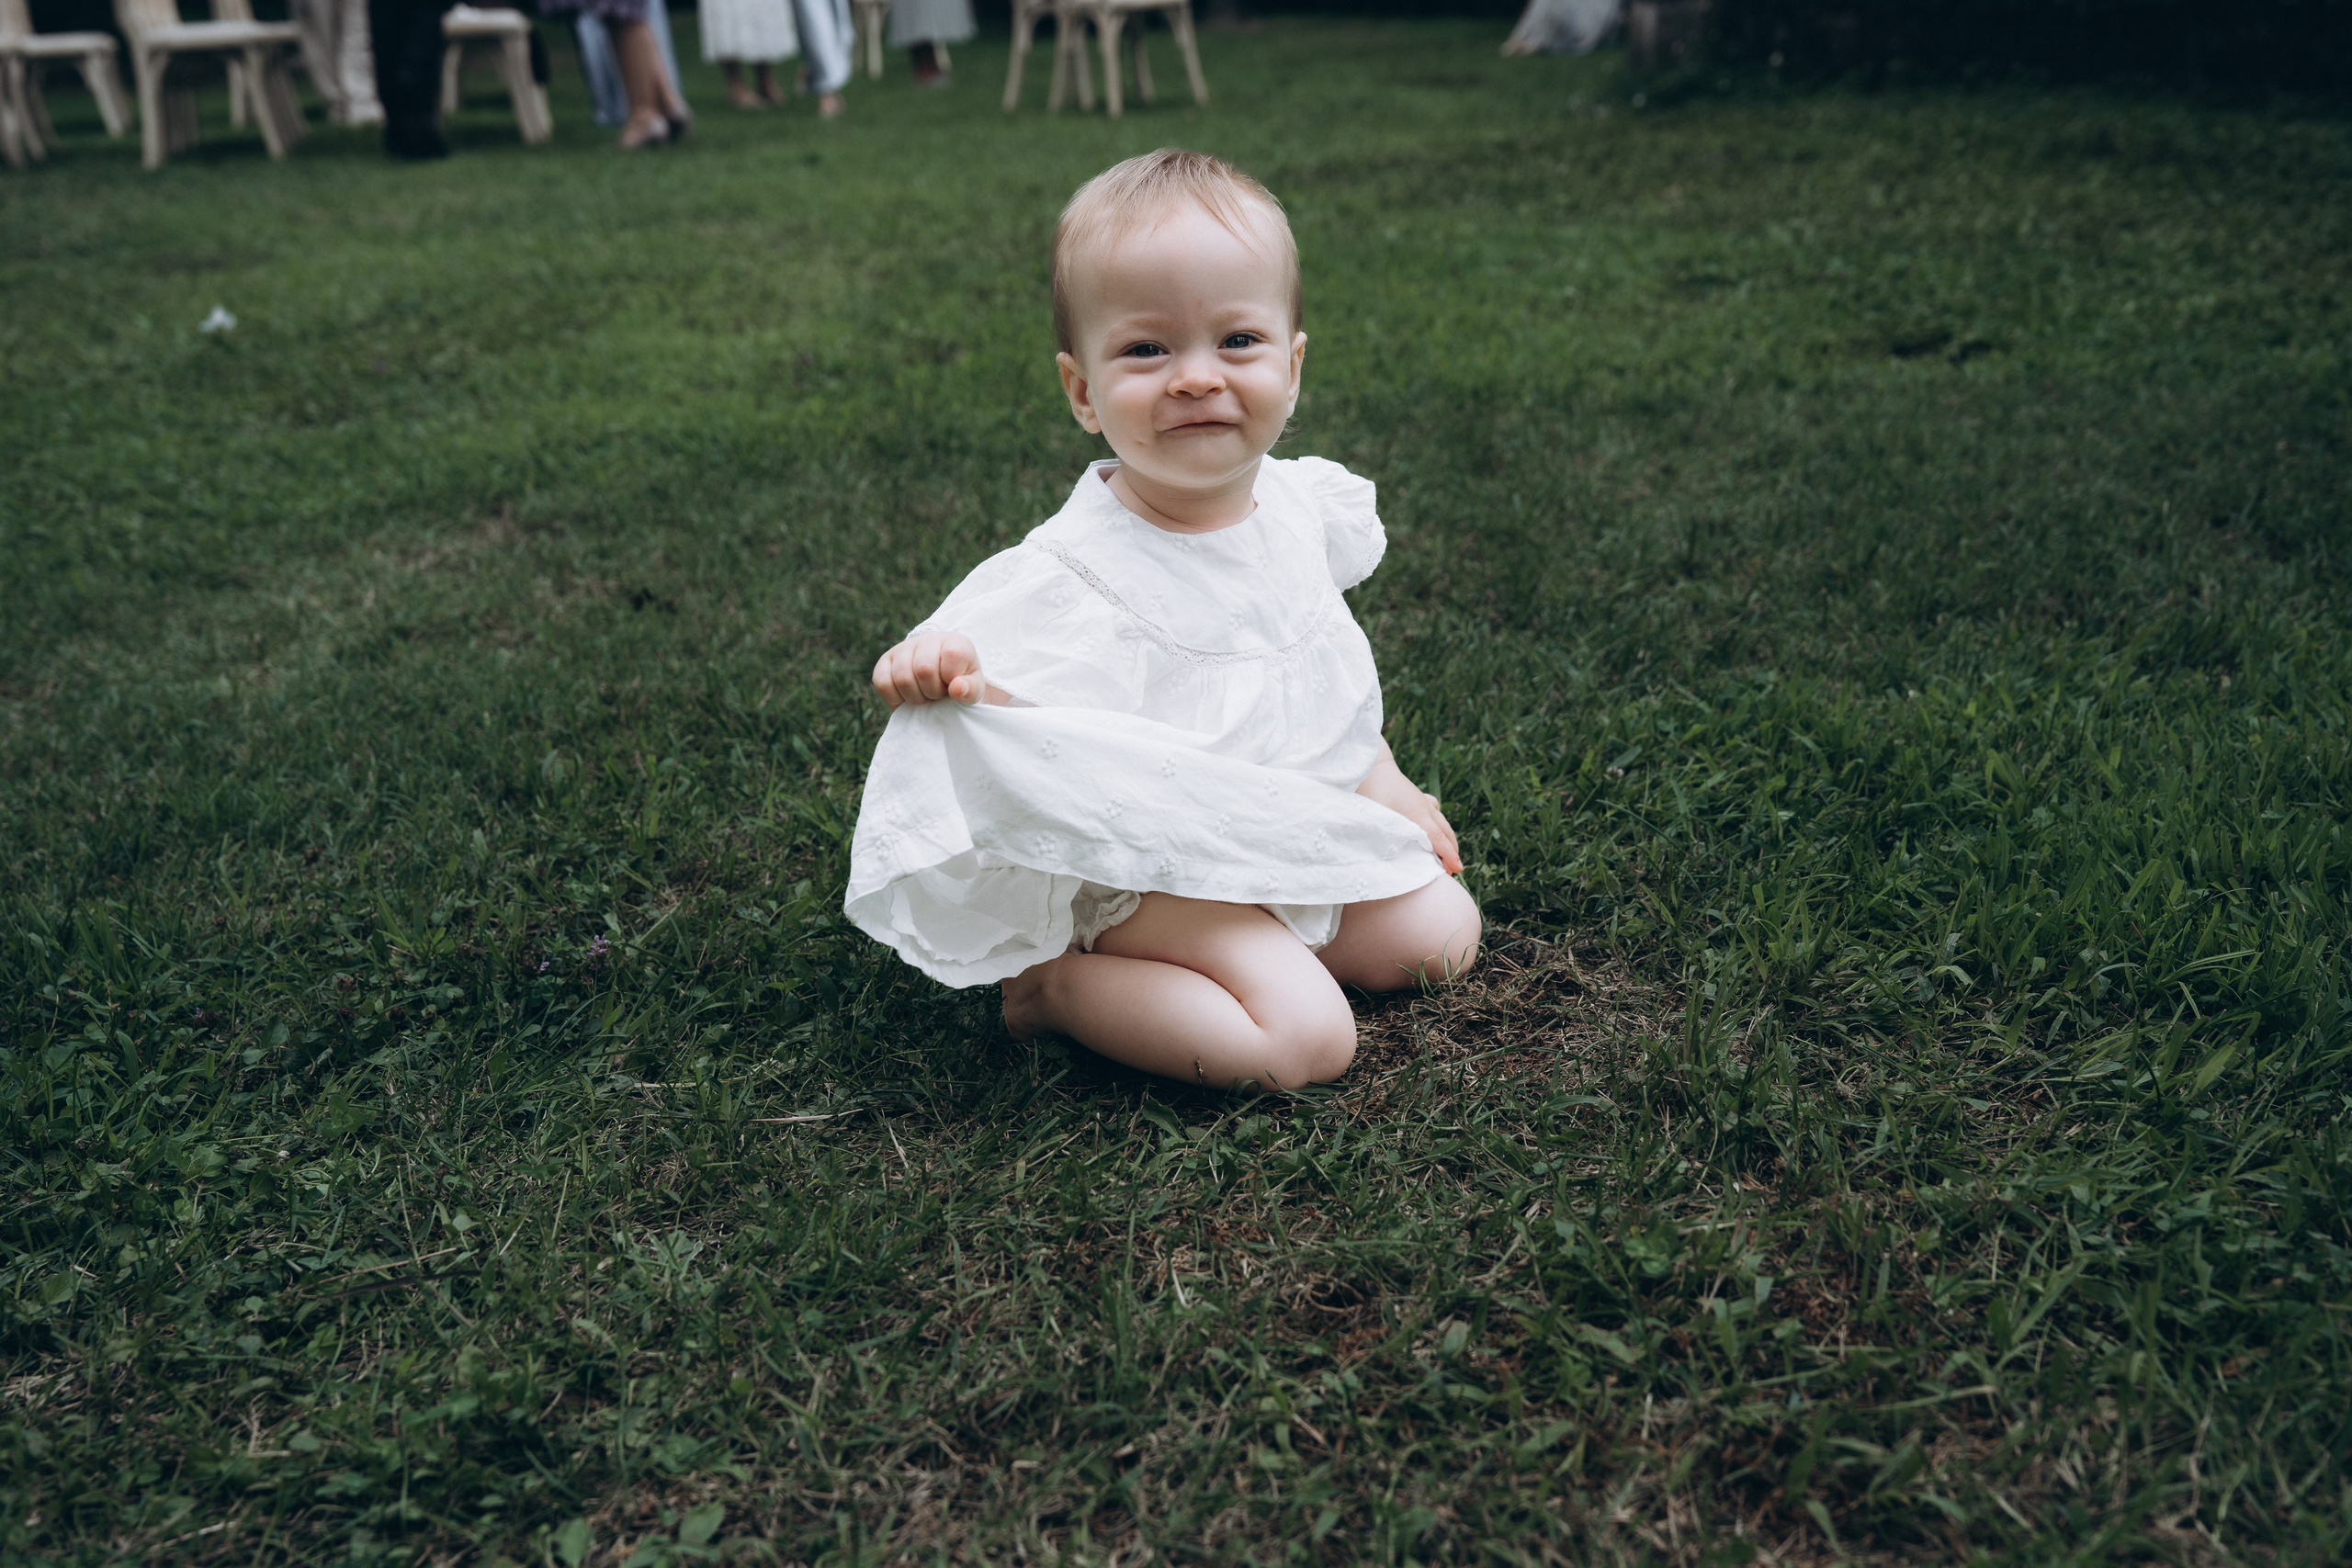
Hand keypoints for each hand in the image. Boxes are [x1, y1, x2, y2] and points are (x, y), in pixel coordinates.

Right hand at [872, 631, 985, 708]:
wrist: (939, 687)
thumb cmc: (959, 686)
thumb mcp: (973, 689)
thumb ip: (971, 690)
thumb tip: (956, 688)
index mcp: (954, 642)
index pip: (952, 655)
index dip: (952, 679)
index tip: (954, 685)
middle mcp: (927, 639)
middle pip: (924, 669)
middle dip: (933, 691)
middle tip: (938, 693)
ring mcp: (903, 649)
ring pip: (902, 678)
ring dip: (915, 696)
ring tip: (924, 694)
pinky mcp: (884, 662)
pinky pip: (883, 683)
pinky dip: (896, 697)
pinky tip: (907, 695)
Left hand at [1356, 749, 1462, 873]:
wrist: (1370, 766)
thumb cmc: (1372, 791)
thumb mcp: (1378, 817)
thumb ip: (1387, 836)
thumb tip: (1392, 856)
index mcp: (1418, 815)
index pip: (1438, 839)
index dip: (1449, 856)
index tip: (1458, 870)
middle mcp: (1425, 808)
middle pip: (1445, 832)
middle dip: (1452, 851)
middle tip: (1454, 870)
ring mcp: (1422, 801)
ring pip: (1441, 822)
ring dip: (1447, 838)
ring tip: (1447, 853)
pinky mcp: (1416, 796)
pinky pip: (1434, 810)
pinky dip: (1438, 822)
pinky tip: (1433, 826)